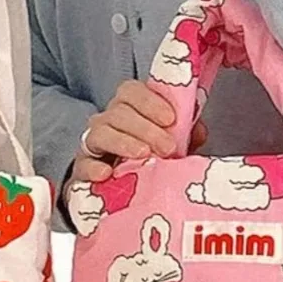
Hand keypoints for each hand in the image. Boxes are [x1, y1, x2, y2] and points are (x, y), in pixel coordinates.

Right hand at [67, 80, 207, 192]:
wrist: (120, 190)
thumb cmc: (150, 160)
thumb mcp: (172, 146)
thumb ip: (187, 136)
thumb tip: (200, 130)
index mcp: (129, 108)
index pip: (131, 91)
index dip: (150, 101)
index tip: (171, 119)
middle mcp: (108, 120)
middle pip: (119, 113)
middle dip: (146, 128)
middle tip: (168, 147)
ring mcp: (93, 143)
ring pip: (101, 132)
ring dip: (123, 142)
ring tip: (142, 155)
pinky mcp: (83, 167)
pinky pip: (83, 163)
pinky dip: (93, 166)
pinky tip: (106, 174)